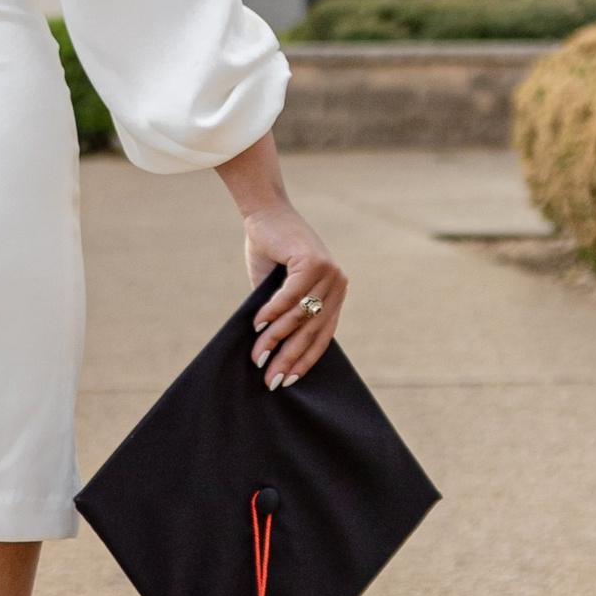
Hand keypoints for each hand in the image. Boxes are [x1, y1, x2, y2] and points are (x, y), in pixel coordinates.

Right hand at [244, 198, 345, 387]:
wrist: (265, 214)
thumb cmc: (270, 252)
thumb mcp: (277, 291)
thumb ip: (282, 316)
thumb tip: (270, 354)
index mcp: (335, 292)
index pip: (323, 335)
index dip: (305, 360)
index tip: (287, 381)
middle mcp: (338, 283)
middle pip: (313, 330)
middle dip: (289, 357)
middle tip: (270, 380)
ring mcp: (329, 272)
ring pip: (301, 316)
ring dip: (275, 338)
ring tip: (257, 356)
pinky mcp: (313, 262)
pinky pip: (292, 296)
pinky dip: (273, 312)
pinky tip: (257, 326)